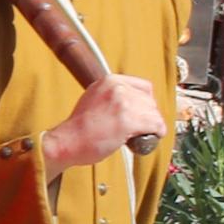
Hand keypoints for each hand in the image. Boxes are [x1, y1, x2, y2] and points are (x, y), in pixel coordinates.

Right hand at [40, 72, 167, 168]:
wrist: (66, 142)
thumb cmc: (78, 128)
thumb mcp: (93, 98)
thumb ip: (112, 96)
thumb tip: (132, 102)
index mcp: (109, 81)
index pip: (144, 86)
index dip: (146, 101)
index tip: (144, 111)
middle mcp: (118, 89)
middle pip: (150, 101)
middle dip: (149, 115)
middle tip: (140, 127)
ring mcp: (124, 104)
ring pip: (154, 113)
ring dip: (153, 125)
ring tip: (141, 135)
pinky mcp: (129, 121)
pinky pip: (156, 125)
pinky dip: (157, 133)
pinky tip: (150, 138)